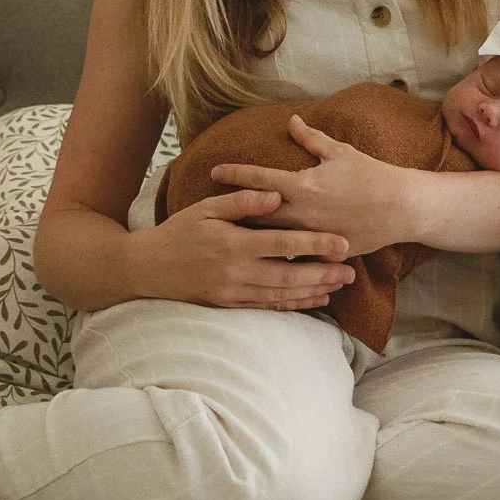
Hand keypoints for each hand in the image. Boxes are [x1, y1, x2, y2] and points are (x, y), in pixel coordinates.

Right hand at [133, 187, 355, 309]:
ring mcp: (232, 292)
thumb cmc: (179, 231)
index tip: (341, 243)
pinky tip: (314, 300)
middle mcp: (235, 272)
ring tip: (339, 285)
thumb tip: (275, 194)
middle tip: (351, 270)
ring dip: (313, 291)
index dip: (314, 244)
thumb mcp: (206, 208)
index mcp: (232, 243)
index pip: (282, 244)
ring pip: (281, 295)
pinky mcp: (229, 305)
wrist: (148, 269)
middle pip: (288, 275)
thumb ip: (242, 201)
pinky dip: (293, 304)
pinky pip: (268, 306)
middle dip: (323, 273)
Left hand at [209, 116, 414, 255]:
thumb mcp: (340, 152)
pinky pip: (295, 256)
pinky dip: (279, 254)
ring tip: (228, 232)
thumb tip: (291, 121)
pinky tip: (262, 257)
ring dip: (250, 234)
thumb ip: (311, 139)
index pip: (259, 179)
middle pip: (256, 213)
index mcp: (304, 185)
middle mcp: (303, 213)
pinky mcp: (324, 252)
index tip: (214, 171)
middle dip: (233, 210)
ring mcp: (312, 236)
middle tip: (210, 208)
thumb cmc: (371, 174)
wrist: (402, 207)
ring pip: (270, 238)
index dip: (234, 173)